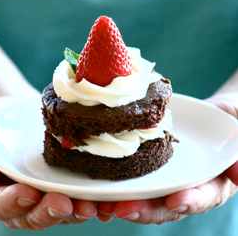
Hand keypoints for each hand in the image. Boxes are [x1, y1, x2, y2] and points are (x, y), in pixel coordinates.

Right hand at [0, 97, 96, 228]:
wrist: (26, 118)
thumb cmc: (6, 120)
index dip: (11, 203)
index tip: (28, 193)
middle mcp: (22, 197)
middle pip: (32, 215)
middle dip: (49, 212)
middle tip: (65, 204)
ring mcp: (47, 195)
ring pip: (61, 213)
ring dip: (78, 212)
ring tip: (92, 206)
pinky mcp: (70, 190)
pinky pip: (82, 201)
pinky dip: (97, 205)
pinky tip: (110, 204)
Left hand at [97, 92, 237, 224]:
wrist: (213, 115)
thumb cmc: (231, 123)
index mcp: (210, 183)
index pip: (202, 197)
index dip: (189, 201)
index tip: (175, 200)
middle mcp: (185, 185)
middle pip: (165, 203)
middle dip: (144, 208)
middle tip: (121, 209)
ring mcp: (165, 175)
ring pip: (144, 193)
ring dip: (123, 200)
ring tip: (101, 203)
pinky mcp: (150, 162)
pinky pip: (133, 173)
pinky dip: (117, 180)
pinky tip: (99, 181)